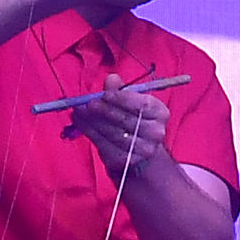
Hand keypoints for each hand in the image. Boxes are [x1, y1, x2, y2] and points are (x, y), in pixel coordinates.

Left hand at [66, 78, 180, 180]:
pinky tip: (82, 124)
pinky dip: (91, 134)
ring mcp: (143, 149)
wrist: (138, 147)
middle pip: (126, 120)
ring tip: (79, 112)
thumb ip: (120, 90)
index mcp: (160, 113)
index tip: (104, 94)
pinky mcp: (127, 160)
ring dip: (93, 122)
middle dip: (103, 111)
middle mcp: (156, 132)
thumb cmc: (133, 118)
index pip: (142, 105)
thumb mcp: (129, 101)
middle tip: (86, 104)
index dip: (121, 99)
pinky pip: (106, 146)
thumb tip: (111, 78)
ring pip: (114, 134)